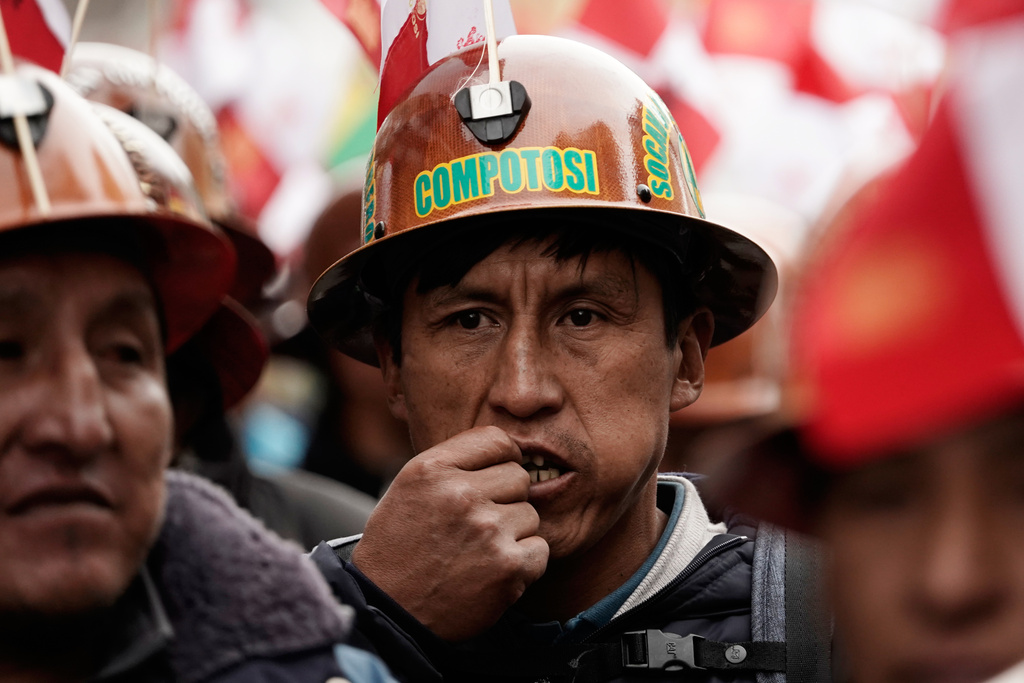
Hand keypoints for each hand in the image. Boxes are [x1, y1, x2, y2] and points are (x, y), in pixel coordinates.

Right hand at [351, 426, 548, 640]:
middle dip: (505, 499)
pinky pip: (540, 549)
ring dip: (513, 533)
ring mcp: (487, 530)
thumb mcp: (410, 487)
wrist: (389, 610)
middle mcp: (461, 494)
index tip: (494, 479)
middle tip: (479, 524)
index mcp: (434, 469)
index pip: (497, 440)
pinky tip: (492, 570)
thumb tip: (506, 449)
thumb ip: (454, 463)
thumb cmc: (400, 547)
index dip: (502, 459)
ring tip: (479, 551)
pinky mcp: (508, 566)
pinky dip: (523, 563)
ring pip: (531, 514)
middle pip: (519, 477)